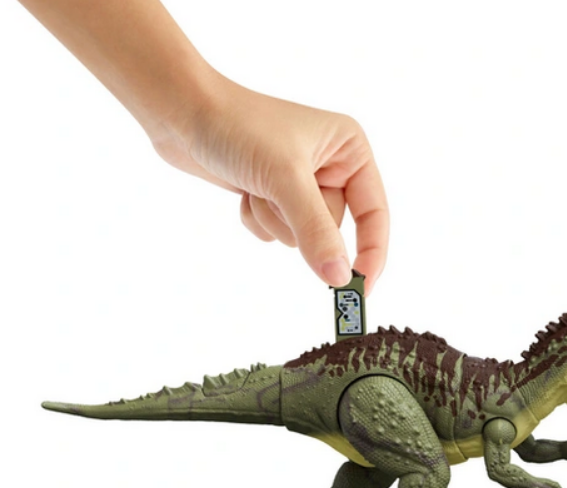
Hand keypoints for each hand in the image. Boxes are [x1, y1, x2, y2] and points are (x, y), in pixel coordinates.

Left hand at [152, 74, 388, 293]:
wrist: (182, 111)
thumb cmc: (239, 127)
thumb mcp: (286, 180)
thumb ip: (316, 231)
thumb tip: (339, 277)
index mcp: (349, 150)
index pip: (374, 214)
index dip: (371, 252)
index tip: (360, 287)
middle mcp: (331, 166)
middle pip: (332, 228)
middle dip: (298, 221)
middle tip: (274, 196)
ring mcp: (301, 183)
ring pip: (302, 235)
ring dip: (273, 220)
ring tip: (255, 186)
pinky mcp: (273, 195)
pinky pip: (276, 232)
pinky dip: (257, 219)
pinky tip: (244, 191)